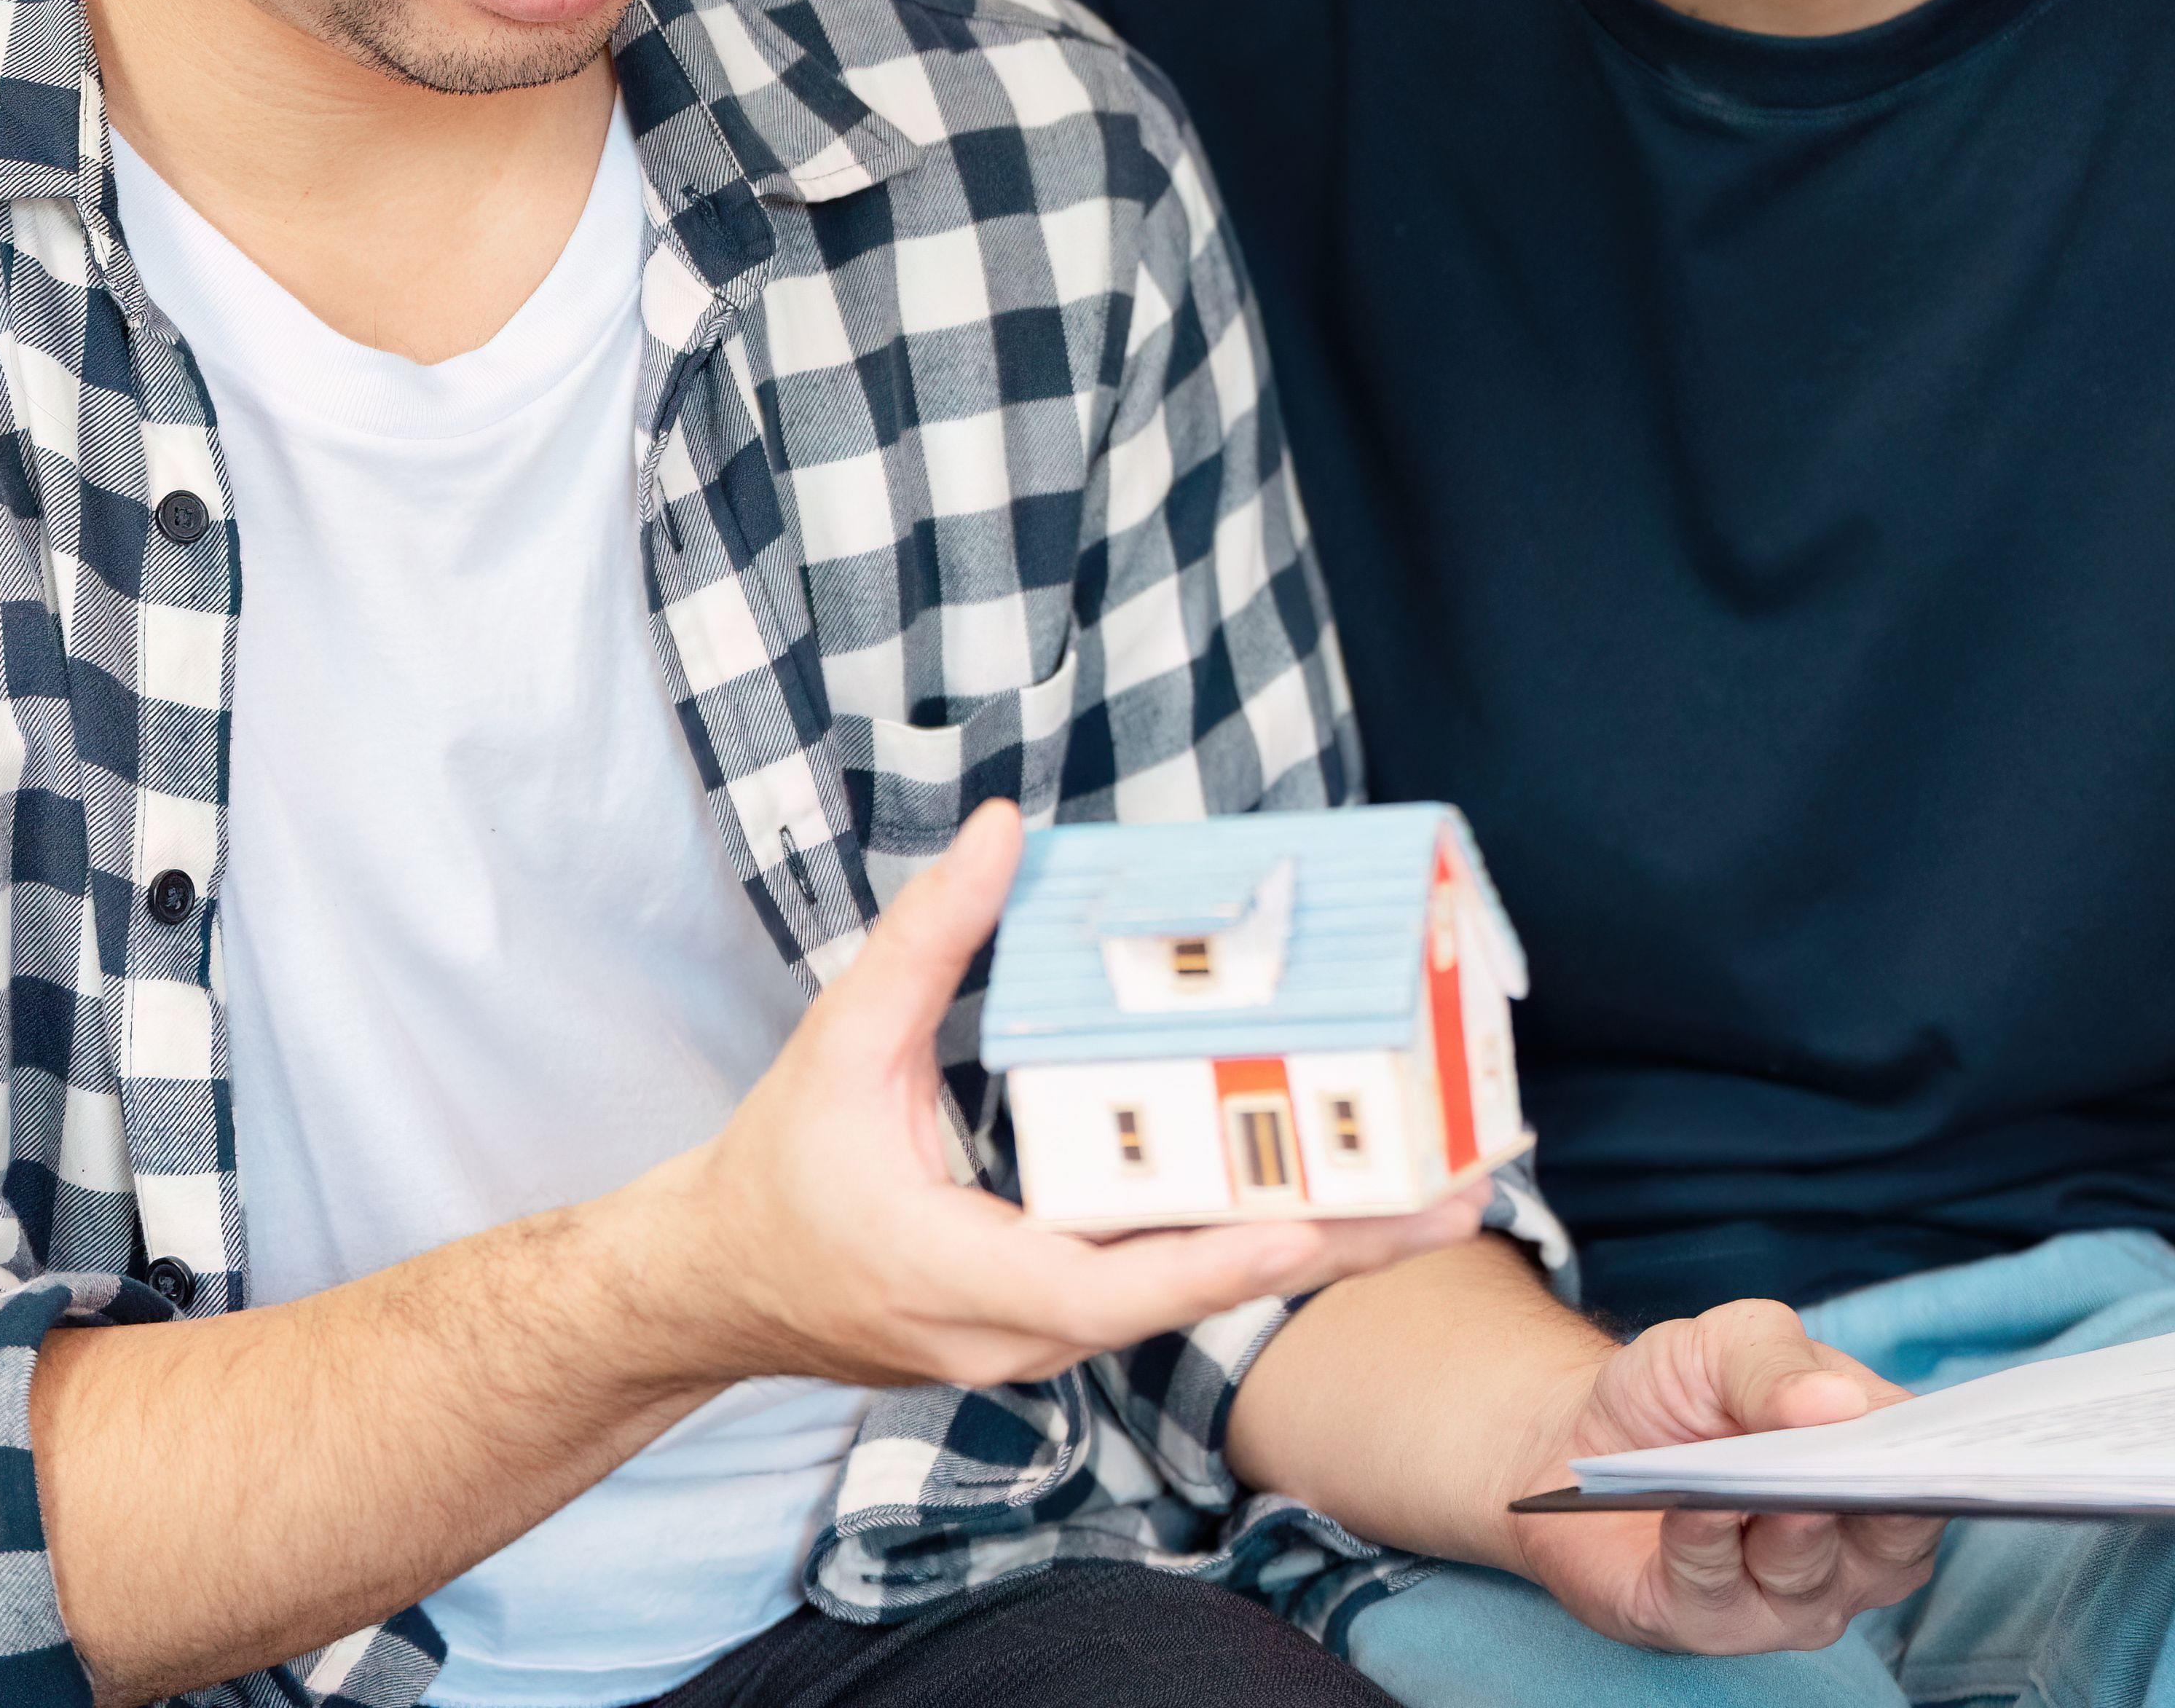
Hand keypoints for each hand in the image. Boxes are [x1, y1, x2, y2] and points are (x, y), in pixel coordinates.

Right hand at [615, 803, 1484, 1390]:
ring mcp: (1040, 1342)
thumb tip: (1005, 832)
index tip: (1308, 1228)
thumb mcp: (838, 1043)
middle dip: (1329, 1250)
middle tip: (1457, 1200)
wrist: (716, 1287)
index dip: (1212, 1258)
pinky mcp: (1056, 1326)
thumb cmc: (775, 1172)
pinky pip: (1165, 1288)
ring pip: (1193, 1299)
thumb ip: (925, 940)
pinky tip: (1328, 1202)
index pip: (1109, 1288)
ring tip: (1434, 1197)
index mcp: (962, 1278)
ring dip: (1309, 1249)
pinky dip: (1247, 1245)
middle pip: (1194, 1299)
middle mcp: (1017, 1334)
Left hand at [1500, 1304, 1944, 1655]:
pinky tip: (1695, 1510)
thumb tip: (1841, 1401)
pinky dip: (1708, 1547)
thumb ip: (1776, 1362)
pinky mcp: (1709, 1621)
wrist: (1582, 1437)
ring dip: (1792, 1533)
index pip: (1930, 1472)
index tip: (1943, 1444)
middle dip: (1879, 1504)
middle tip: (1864, 1469)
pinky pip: (1718, 1591)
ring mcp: (1786, 1596)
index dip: (1939, 1460)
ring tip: (1776, 1493)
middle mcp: (1851, 1550)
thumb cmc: (1682, 1392)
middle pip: (1892, 1542)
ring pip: (1809, 1576)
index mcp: (1873, 1468)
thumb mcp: (1726, 1343)